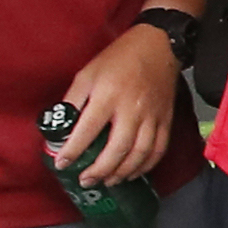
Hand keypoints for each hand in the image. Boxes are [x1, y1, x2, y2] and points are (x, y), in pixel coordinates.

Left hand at [51, 23, 178, 185]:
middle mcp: (131, 109)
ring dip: (122, 172)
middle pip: (117, 148)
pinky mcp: (166, 120)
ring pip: (139, 154)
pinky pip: (158, 150)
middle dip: (99, 170)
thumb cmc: (118, 59)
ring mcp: (152, 116)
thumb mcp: (87, 73)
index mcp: (108, 96)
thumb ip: (74, 100)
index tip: (62, 164)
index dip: (73, 150)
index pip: (88, 130)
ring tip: (107, 181)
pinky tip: (132, 173)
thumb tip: (61, 126)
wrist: (158, 46)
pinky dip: (145, 166)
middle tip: (86, 181)